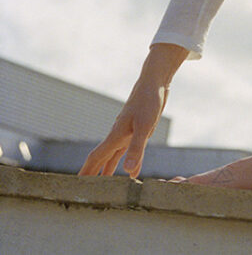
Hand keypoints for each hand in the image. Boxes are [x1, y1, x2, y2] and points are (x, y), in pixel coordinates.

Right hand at [78, 44, 187, 178]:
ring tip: (104, 186)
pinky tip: (132, 172)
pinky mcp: (138, 129)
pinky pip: (129, 150)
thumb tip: (128, 172)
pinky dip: (128, 162)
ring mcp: (127, 132)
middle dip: (93, 174)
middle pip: (102, 159)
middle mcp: (118, 135)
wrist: (155, 82)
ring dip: (108, 170)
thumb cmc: (148, 101)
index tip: (75, 187)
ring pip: (114, 156)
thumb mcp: (145, 126)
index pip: (96, 158)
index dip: (86, 173)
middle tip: (85, 191)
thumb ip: (136, 149)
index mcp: (115, 136)